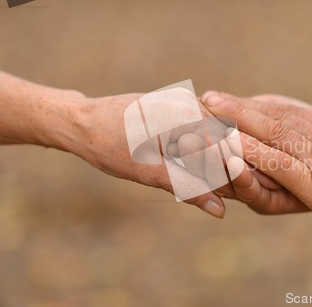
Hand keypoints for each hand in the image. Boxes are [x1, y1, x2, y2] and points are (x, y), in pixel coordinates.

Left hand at [69, 91, 229, 217]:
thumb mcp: (148, 172)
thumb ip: (188, 188)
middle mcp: (190, 102)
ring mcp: (185, 101)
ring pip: (214, 137)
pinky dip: (201, 151)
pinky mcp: (179, 106)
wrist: (81, 122)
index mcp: (186, 113)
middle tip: (221, 195)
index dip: (230, 178)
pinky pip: (201, 131)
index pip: (225, 150)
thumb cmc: (109, 146)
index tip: (229, 198)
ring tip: (207, 184)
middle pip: (224, 143)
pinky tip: (194, 168)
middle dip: (223, 170)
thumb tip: (219, 210)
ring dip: (213, 162)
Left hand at [202, 91, 311, 253]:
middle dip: (237, 107)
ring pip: (269, 133)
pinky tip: (228, 147)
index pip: (287, 112)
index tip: (232, 100)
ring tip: (206, 113)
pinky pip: (276, 163)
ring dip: (235, 122)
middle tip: (207, 97)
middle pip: (272, 116)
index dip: (257, 106)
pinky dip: (251, 153)